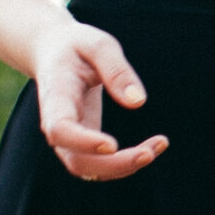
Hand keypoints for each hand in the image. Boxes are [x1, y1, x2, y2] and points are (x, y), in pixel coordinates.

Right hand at [30, 21, 168, 181]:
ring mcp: (68, 138)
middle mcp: (57, 125)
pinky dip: (127, 161)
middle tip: (150, 153)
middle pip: (77, 161)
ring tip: (160, 145)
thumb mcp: (98, 44)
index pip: (60, 129)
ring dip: (125, 166)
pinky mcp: (83, 142)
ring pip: (91, 170)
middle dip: (114, 165)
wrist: (54, 52)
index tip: (111, 145)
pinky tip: (156, 146)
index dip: (83, 142)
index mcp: (56, 97)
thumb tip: (138, 102)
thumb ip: (116, 69)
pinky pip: (102, 164)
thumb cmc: (77, 46)